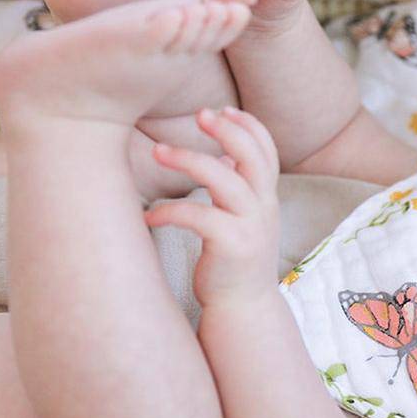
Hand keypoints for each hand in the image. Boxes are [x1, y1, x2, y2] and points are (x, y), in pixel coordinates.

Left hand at [144, 106, 280, 308]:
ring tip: (158, 151)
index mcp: (266, 198)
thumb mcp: (242, 219)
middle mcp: (264, 209)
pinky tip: (149, 216)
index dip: (248, 125)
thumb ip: (237, 188)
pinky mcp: (232, 247)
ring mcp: (251, 227)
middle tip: (199, 114)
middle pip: (253, 157)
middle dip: (227, 130)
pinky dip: (170, 212)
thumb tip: (222, 155)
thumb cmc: (233, 260)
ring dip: (189, 160)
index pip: (267, 150)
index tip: (221, 109)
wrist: (243, 308)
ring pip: (225, 180)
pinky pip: (199, 217)